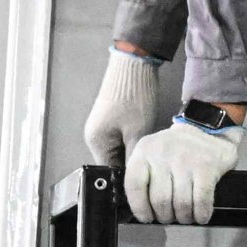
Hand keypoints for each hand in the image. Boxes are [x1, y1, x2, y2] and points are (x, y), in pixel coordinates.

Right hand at [83, 46, 169, 170]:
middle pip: (114, 162)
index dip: (128, 179)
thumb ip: (133, 158)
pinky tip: (144, 136)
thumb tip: (135, 178)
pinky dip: (132, 140)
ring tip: (150, 149)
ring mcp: (102, 127)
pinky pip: (120, 138)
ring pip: (119, 150)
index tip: (146, 183)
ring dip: (133, 151)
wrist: (134, 64)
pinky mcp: (110, 119)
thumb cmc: (134, 96)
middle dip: (132, 164)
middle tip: (152, 165)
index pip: (110, 172)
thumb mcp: (137, 133)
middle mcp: (94, 136)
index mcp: (96, 142)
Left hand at [125, 117, 240, 224]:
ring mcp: (186, 159)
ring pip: (181, 204)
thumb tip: (142, 210)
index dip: (139, 207)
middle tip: (169, 217)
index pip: (134, 185)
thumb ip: (143, 176)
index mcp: (144, 150)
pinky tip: (200, 216)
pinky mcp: (207, 167)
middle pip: (160, 200)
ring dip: (184, 218)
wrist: (208, 130)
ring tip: (185, 217)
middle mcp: (163, 153)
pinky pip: (201, 201)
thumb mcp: (151, 153)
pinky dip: (201, 214)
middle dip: (165, 216)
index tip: (146, 217)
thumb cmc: (176, 150)